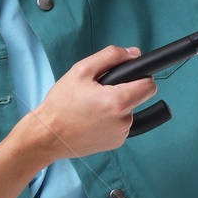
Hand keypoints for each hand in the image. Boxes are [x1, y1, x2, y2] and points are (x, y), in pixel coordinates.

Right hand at [26, 45, 157, 161]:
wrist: (47, 136)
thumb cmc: (61, 104)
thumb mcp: (81, 70)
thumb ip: (111, 56)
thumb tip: (134, 53)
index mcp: (118, 102)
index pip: (150, 86)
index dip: (142, 77)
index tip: (130, 76)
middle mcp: (124, 121)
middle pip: (139, 98)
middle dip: (126, 90)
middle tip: (102, 91)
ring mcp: (121, 135)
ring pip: (130, 112)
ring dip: (117, 106)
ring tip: (93, 106)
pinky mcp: (115, 144)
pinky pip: (121, 125)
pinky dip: (112, 120)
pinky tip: (93, 119)